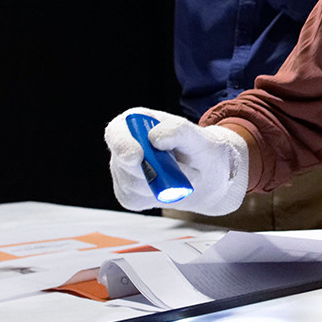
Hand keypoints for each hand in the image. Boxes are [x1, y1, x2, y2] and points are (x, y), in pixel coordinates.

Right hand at [104, 106, 249, 215]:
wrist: (206, 176)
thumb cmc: (200, 150)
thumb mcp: (198, 137)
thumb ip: (178, 131)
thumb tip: (154, 138)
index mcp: (135, 122)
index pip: (115, 132)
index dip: (122, 144)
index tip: (138, 157)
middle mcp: (123, 146)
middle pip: (122, 163)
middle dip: (148, 170)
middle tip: (175, 171)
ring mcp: (121, 171)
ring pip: (131, 184)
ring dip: (158, 184)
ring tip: (177, 175)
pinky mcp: (127, 194)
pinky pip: (136, 199)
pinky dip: (155, 196)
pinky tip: (167, 188)